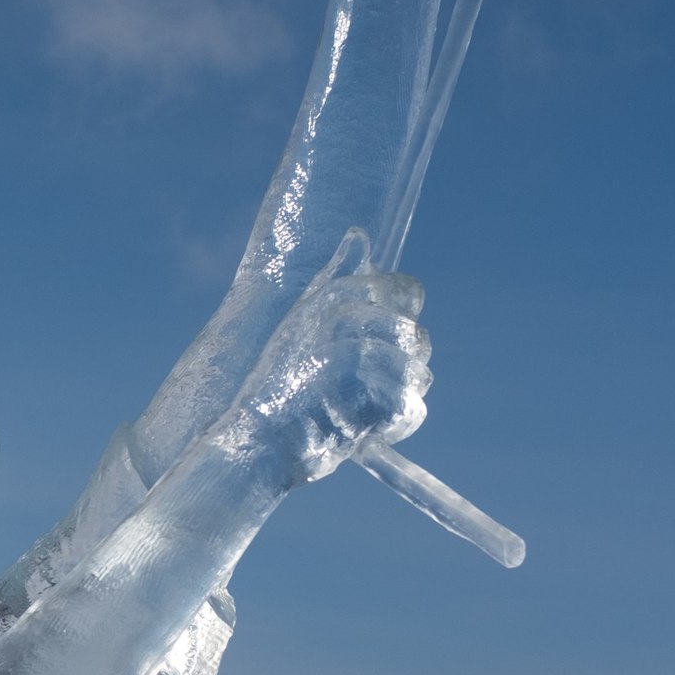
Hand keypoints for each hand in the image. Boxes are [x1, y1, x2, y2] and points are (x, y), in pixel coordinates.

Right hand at [239, 232, 430, 487]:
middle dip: (405, 366)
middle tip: (370, 389)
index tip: (380, 348)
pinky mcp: (367, 399)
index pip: (406, 291)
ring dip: (400, 397)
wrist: (257, 441)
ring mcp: (355, 353)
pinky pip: (411, 406)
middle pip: (415, 335)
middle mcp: (345, 316)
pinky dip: (398, 423)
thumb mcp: (302, 321)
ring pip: (417, 372)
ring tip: (370, 410)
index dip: (401, 324)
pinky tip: (371, 428)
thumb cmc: (281, 386)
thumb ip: (336, 277)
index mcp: (334, 294)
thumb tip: (359, 233)